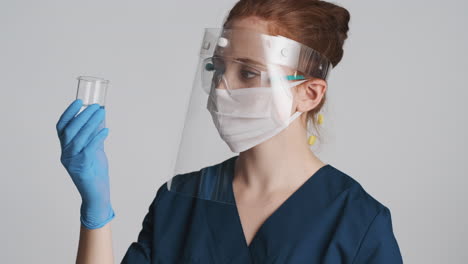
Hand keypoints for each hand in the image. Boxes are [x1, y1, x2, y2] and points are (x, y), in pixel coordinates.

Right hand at [56, 99, 114, 228]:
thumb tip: (101, 117)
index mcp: (66, 149)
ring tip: (101, 112)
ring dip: (91, 123)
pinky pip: (89, 149)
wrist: (97, 195)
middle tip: (96, 105)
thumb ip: (94, 136)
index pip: (62, 127)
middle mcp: (66, 154)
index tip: (79, 101)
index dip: (68, 112)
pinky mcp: (82, 167)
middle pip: (70, 129)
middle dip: (83, 115)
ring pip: (79, 138)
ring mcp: (72, 161)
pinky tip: (106, 130)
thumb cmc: (95, 172)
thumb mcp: (94, 150)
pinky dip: (97, 137)